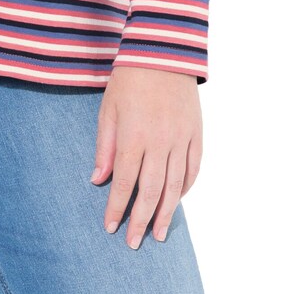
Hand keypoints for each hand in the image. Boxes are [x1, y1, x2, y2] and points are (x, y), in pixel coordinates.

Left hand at [90, 68, 202, 247]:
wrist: (162, 51)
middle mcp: (159, 142)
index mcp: (133, 136)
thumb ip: (104, 146)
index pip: (124, 183)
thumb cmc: (129, 78)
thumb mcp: (108, 109)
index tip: (111, 227)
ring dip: (166, 213)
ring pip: (175, 186)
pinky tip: (178, 200)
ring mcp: (181, 139)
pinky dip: (186, 188)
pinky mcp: (196, 133)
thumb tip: (98, 180)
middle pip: (151, 192)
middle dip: (141, 220)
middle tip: (134, 242)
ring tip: (159, 234)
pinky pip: (193, 168)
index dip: (117, 208)